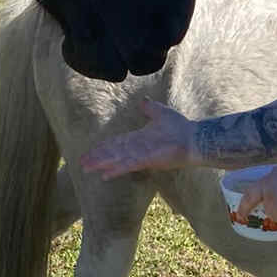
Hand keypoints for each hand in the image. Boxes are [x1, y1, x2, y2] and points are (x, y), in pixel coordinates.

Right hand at [82, 99, 196, 177]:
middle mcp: (137, 148)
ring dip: (101, 164)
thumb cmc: (180, 127)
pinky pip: (128, 165)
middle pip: (113, 153)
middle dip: (97, 157)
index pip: (117, 143)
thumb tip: (143, 101)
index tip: (91, 151)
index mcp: (139, 138)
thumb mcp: (161, 113)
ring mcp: (141, 155)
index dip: (103, 147)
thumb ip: (150, 108)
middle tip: (82, 164)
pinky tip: (104, 174)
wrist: (193, 138)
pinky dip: (116, 169)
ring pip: (116, 159)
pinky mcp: (147, 160)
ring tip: (87, 169)